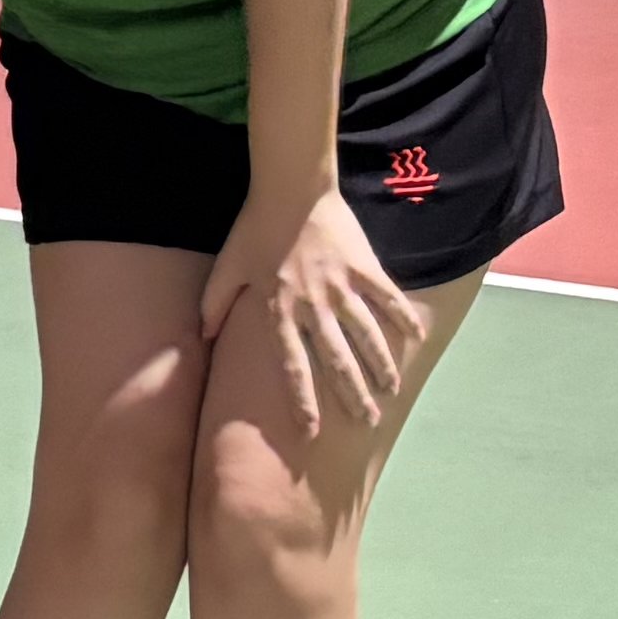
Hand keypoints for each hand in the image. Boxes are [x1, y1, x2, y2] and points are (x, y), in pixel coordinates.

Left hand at [200, 175, 427, 432]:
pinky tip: (416, 338)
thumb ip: (215, 303)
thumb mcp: (227, 266)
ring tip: (391, 391)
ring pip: (367, 336)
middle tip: (367, 421)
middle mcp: (312, 305)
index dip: (302, 400)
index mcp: (279, 309)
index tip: (311, 430)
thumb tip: (202, 336)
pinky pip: (387, 298)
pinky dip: (402, 318)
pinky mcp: (363, 267)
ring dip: (381, 366)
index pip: (292, 365)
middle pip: (337, 360)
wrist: (290, 188)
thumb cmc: (254, 227)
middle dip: (352, 395)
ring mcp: (341, 287)